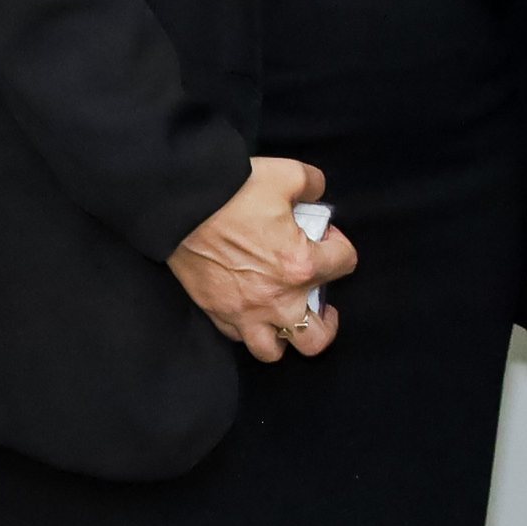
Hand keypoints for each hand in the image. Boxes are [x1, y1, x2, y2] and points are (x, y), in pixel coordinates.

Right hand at [173, 157, 353, 362]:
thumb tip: (316, 193)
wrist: (180, 204)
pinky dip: (249, 327)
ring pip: (273, 351)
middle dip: (326, 320)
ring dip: (284, 335)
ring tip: (285, 315)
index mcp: (300, 264)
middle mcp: (277, 298)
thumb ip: (312, 184)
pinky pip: (237, 337)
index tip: (326, 237)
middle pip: (316, 336)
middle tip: (319, 298)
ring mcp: (244, 312)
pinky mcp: (215, 312)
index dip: (340, 245)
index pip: (345, 264)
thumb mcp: (287, 174)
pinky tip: (252, 308)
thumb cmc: (234, 191)